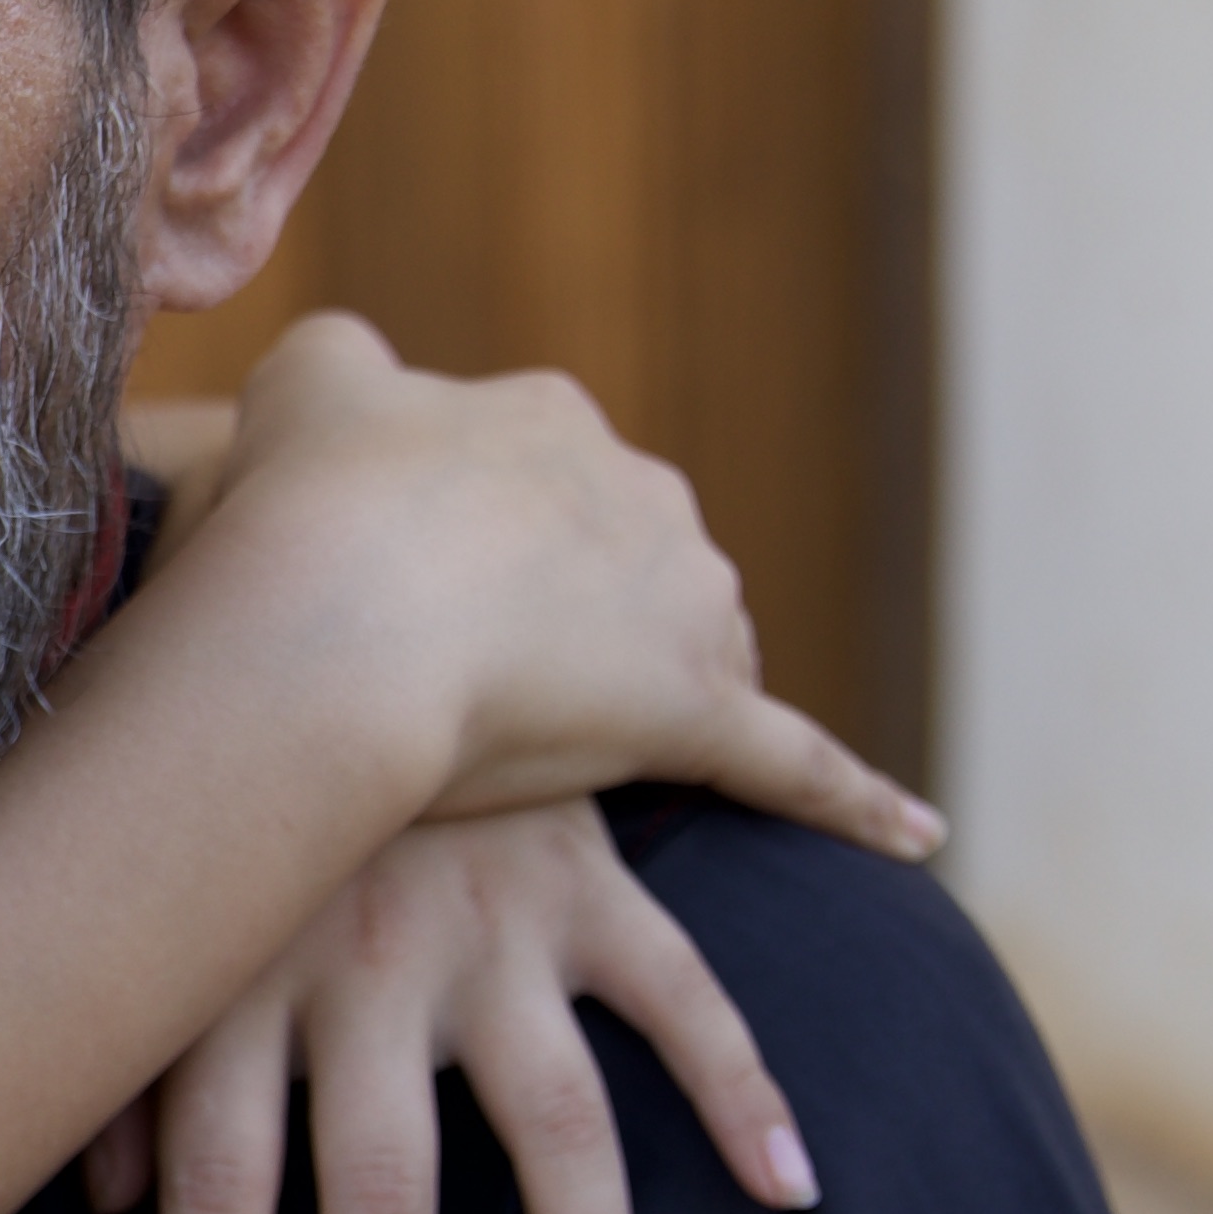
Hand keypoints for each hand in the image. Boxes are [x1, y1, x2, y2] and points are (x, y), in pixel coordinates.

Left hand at [80, 801, 808, 1213]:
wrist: (349, 593)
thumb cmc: (228, 787)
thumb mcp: (158, 913)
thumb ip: (127, 1059)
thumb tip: (99, 1208)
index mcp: (244, 979)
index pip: (216, 1186)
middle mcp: (368, 967)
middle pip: (378, 1191)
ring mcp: (492, 927)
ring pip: (550, 1128)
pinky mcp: (587, 885)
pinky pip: (681, 996)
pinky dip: (743, 1090)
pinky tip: (793, 1192)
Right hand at [180, 315, 941, 858]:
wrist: (335, 615)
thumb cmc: (297, 513)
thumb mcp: (298, 392)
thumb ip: (337, 375)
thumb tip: (352, 384)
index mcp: (544, 417)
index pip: (533, 478)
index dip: (470, 545)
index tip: (410, 596)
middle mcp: (637, 488)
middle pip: (628, 560)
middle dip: (572, 615)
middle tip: (467, 685)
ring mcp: (681, 599)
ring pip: (700, 646)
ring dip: (658, 688)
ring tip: (572, 752)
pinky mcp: (701, 711)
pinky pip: (793, 762)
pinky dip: (855, 801)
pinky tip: (915, 838)